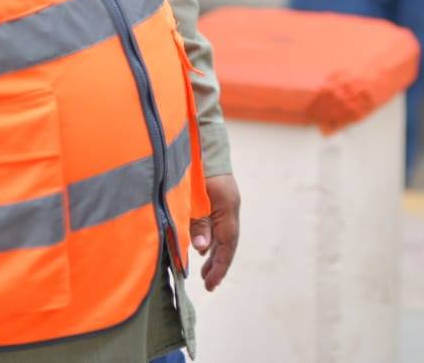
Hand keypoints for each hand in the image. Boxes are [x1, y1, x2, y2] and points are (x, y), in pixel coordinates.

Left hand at [191, 173, 240, 290]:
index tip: (210, 285)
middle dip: (218, 264)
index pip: (227, 244)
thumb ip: (197, 223)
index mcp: (227, 207)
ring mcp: (227, 200)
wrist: (202, 137)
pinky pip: (220, 224)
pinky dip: (212, 240)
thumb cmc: (194, 166)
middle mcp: (231, 205)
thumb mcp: (192, 196)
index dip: (219, 266)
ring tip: (205, 272)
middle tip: (208, 284)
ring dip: (215, 254)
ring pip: (224, 233)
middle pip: (228, 242)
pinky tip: (203, 248)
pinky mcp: (220, 197)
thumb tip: (203, 250)